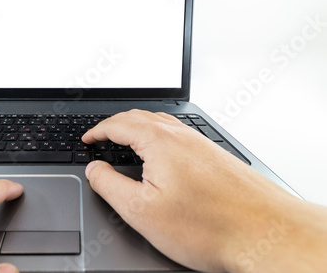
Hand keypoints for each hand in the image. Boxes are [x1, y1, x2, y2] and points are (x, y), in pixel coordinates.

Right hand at [82, 109, 323, 272]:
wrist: (264, 233)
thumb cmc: (208, 225)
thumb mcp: (141, 210)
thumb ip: (109, 185)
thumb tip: (94, 168)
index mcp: (160, 141)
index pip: (119, 124)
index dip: (98, 131)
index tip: (88, 138)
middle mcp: (182, 135)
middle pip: (140, 117)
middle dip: (116, 125)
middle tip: (102, 137)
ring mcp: (201, 143)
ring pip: (161, 124)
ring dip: (137, 128)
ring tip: (125, 141)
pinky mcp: (214, 155)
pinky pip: (178, 135)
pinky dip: (158, 137)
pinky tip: (160, 155)